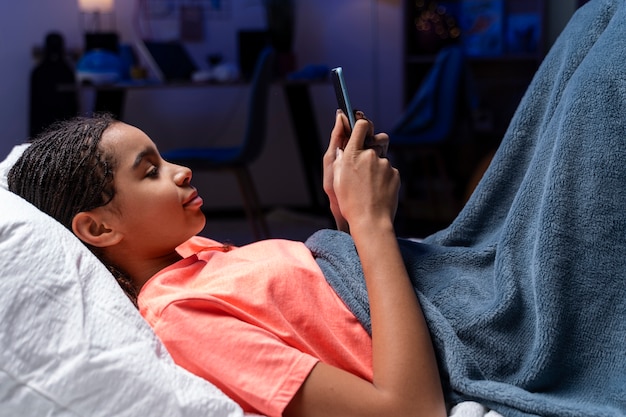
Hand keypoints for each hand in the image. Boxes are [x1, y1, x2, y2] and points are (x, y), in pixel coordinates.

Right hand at [323, 110, 396, 231]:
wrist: (370, 220)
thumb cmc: (350, 201)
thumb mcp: (337, 178)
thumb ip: (341, 157)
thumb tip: (344, 146)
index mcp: (352, 154)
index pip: (361, 125)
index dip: (361, 124)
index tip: (361, 126)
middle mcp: (370, 155)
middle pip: (375, 140)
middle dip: (371, 148)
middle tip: (364, 164)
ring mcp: (385, 164)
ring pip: (382, 157)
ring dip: (377, 165)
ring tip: (369, 184)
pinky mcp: (395, 173)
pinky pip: (389, 170)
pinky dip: (384, 177)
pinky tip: (377, 190)